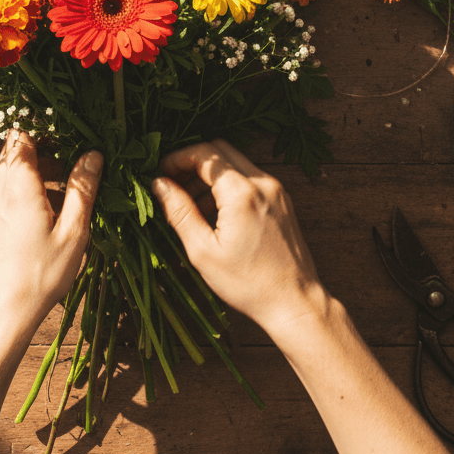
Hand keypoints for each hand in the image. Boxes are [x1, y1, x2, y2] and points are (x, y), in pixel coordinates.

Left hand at [0, 130, 102, 344]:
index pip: (22, 134)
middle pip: (17, 149)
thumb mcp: (73, 232)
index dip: (45, 127)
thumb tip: (93, 154)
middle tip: (77, 158)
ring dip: (41, 169)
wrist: (2, 312)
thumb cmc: (40, 275)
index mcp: (19, 186)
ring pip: (13, 170)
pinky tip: (55, 209)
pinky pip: (10, 189)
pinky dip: (31, 187)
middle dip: (47, 146)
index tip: (71, 133)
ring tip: (71, 186)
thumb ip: (82, 189)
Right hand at [151, 140, 326, 337]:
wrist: (294, 303)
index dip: (177, 159)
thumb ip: (179, 211)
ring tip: (190, 205)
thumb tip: (159, 184)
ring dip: (209, 176)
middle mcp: (263, 183)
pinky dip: (227, 187)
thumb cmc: (248, 283)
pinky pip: (249, 179)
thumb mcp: (203, 250)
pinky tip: (214, 214)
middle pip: (220, 150)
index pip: (204, 154)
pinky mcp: (282, 201)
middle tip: (173, 184)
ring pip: (235, 164)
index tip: (161, 174)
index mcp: (242, 193)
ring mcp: (276, 190)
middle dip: (192, 163)